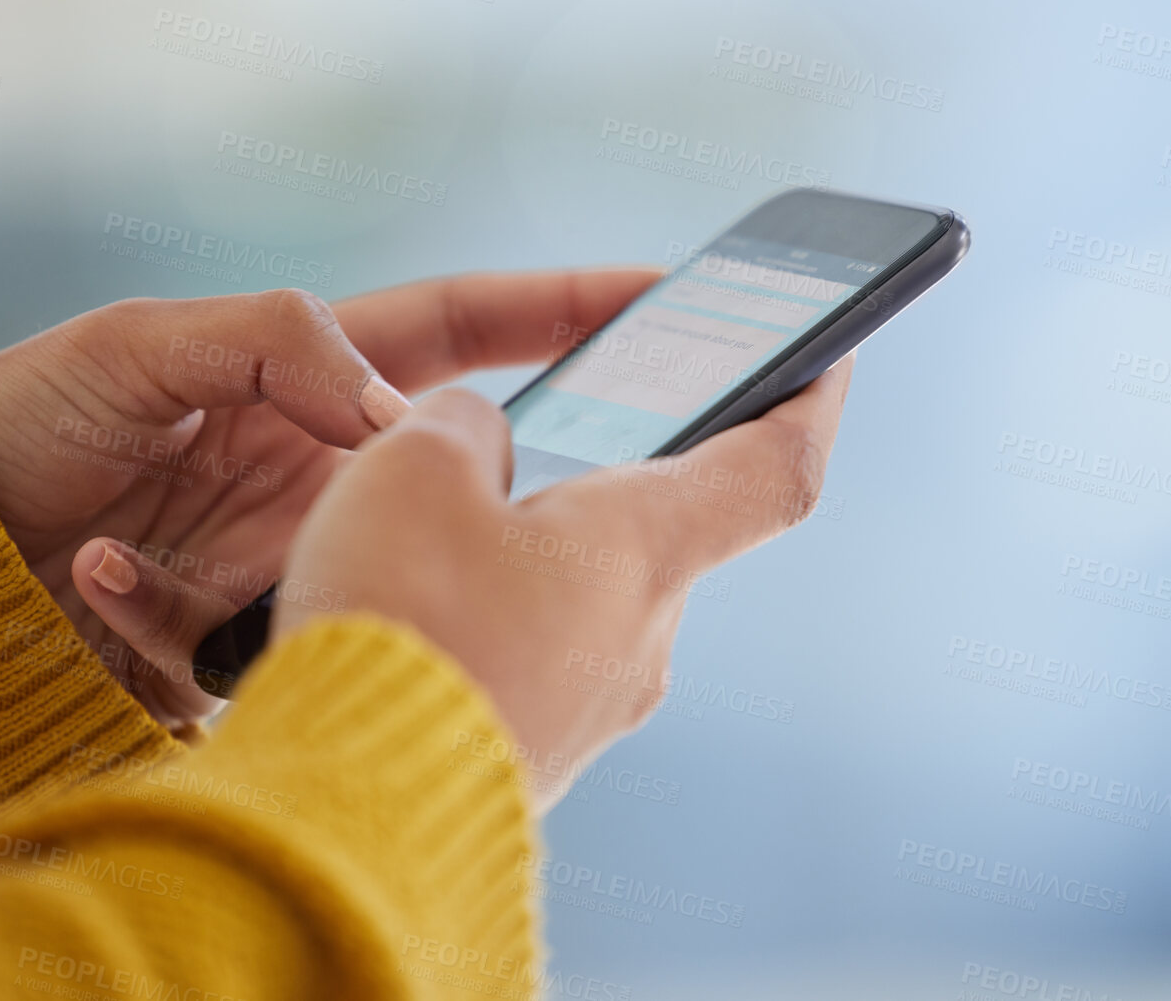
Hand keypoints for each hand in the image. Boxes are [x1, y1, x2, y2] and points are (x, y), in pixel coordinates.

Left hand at [0, 271, 660, 728]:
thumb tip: (397, 414)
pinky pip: (280, 638)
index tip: (660, 298)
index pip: (471, 329)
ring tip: (237, 563)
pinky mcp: (264, 629)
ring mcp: (308, 548)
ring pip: (386, 568)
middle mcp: (334, 463)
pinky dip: (189, 624)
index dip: (566, 309)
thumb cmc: (40, 412)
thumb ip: (280, 345)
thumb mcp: (148, 344)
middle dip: (504, 483)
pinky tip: (104, 579)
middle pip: (455, 465)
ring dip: (340, 578)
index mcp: (322, 374)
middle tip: (546, 501)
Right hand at [272, 355, 853, 811]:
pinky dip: (507, 607)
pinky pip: (543, 652)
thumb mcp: (412, 468)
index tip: (829, 356)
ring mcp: (595, 703)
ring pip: (591, 591)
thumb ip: (462, 424)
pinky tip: (430, 600)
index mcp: (643, 548)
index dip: (810, 400)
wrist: (340, 814)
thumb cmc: (393, 629)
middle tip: (573, 416)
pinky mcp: (540, 748)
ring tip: (448, 517)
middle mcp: (643, 633)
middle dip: (617, 471)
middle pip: (665, 526)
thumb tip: (478, 445)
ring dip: (542, 545)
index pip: (775, 467)